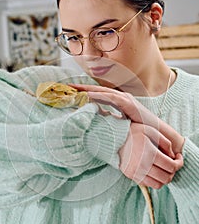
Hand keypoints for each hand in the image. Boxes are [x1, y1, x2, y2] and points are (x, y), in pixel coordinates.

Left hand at [70, 84, 184, 153]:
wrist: (160, 136)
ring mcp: (125, 99)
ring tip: (71, 89)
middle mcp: (120, 97)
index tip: (66, 92)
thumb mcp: (119, 125)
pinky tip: (87, 95)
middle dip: (79, 88)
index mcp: (116, 101)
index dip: (81, 92)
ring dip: (86, 89)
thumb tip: (91, 124)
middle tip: (63, 87)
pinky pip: (111, 98)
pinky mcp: (129, 104)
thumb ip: (107, 120)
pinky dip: (99, 96)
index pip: (95, 95)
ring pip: (101, 91)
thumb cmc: (139, 131)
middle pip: (95, 90)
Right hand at [119, 123, 183, 188]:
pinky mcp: (131, 176)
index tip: (178, 158)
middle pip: (166, 178)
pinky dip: (155, 180)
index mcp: (150, 154)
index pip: (171, 166)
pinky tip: (154, 171)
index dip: (179, 163)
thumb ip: (165, 143)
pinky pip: (148, 184)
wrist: (113, 138)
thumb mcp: (151, 131)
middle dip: (173, 171)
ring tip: (164, 169)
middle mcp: (143, 166)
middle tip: (172, 163)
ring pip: (158, 185)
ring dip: (165, 178)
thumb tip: (173, 155)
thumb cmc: (133, 132)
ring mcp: (136, 173)